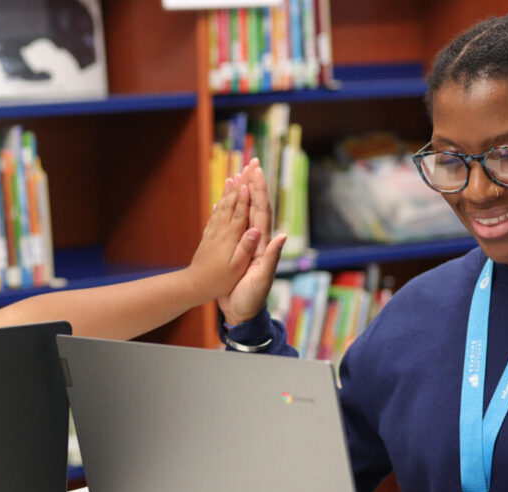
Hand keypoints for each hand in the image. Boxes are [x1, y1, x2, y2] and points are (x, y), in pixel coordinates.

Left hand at [182, 164, 261, 303]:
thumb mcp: (236, 268)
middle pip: (232, 203)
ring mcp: (213, 233)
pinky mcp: (208, 239)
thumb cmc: (219, 280)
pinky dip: (219, 206)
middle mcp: (222, 231)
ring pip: (222, 207)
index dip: (248, 194)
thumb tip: (257, 230)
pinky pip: (214, 217)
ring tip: (232, 177)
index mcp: (231, 237)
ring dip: (228, 191)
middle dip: (240, 184)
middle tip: (246, 167)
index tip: (252, 176)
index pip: (241, 211)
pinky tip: (218, 201)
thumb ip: (247, 248)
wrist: (193, 286)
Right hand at [217, 161, 286, 325]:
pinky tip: (225, 200)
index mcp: (263, 245)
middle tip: (252, 162)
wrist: (241, 312)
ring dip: (243, 192)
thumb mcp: (261, 281)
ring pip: (245, 212)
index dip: (260, 191)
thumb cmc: (251, 299)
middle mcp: (257, 240)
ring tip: (239, 174)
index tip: (256, 171)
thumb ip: (271, 258)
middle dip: (255, 184)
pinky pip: (233, 223)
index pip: (263, 212)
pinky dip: (230, 209)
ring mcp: (248, 243)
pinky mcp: (237, 249)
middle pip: (256, 206)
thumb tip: (282, 235)